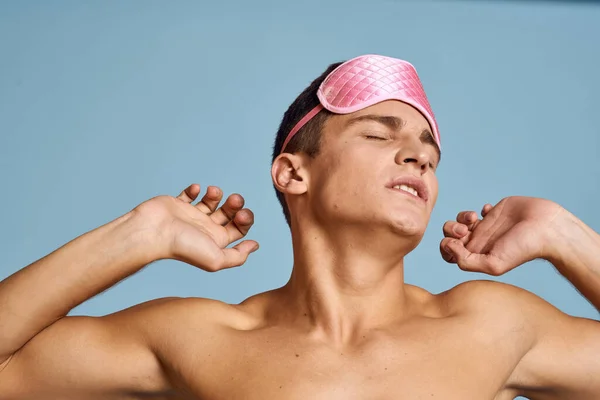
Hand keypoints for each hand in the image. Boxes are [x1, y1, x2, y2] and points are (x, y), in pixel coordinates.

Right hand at [134, 184, 258, 271]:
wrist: (154, 232)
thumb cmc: (182, 247)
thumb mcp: (216, 259)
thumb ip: (237, 256)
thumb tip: (254, 246)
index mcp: (215, 241)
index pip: (238, 229)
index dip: (245, 219)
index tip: (242, 214)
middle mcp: (205, 229)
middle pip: (228, 214)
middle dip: (235, 204)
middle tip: (234, 199)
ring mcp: (190, 216)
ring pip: (211, 202)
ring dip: (217, 194)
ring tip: (213, 192)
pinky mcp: (177, 204)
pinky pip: (189, 194)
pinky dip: (195, 190)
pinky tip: (196, 190)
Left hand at [440, 196, 563, 275]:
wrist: (546, 229)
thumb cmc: (523, 249)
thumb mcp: (493, 264)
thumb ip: (465, 260)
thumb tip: (447, 245)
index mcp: (476, 255)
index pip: (448, 253)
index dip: (446, 246)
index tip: (457, 241)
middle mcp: (479, 242)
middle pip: (450, 235)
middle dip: (451, 229)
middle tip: (465, 229)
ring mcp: (487, 227)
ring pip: (460, 221)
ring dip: (461, 217)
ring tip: (473, 218)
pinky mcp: (495, 212)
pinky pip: (478, 211)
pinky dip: (477, 209)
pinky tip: (488, 210)